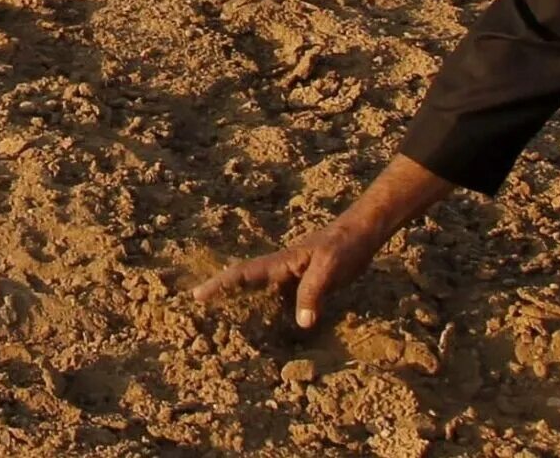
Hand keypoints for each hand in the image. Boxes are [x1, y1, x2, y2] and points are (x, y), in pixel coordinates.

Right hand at [190, 154, 451, 328]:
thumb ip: (313, 293)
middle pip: (245, 282)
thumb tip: (301, 324)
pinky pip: (281, 299)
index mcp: (280, 263)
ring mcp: (293, 276)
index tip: (196, 295)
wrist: (363, 234)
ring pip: (262, 292)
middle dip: (223, 293)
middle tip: (200, 308)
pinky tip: (271, 324)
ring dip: (244, 303)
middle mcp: (281, 270)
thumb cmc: (344, 246)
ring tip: (227, 320)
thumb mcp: (329, 268)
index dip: (220, 285)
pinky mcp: (307, 283)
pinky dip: (270, 310)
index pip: (243, 274)